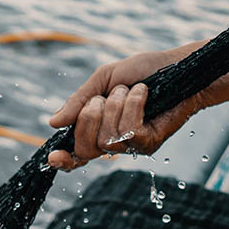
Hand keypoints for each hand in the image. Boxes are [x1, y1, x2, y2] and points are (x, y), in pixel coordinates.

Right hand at [47, 46, 205, 169]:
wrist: (176, 68)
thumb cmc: (142, 72)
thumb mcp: (103, 80)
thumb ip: (79, 100)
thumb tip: (53, 122)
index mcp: (97, 128)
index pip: (76, 153)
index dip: (63, 160)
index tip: (52, 156)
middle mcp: (112, 143)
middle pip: (85, 148)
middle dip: (88, 119)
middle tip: (102, 99)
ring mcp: (131, 146)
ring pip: (107, 139)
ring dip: (116, 105)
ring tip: (130, 90)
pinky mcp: (149, 144)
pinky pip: (129, 132)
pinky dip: (133, 105)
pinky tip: (144, 94)